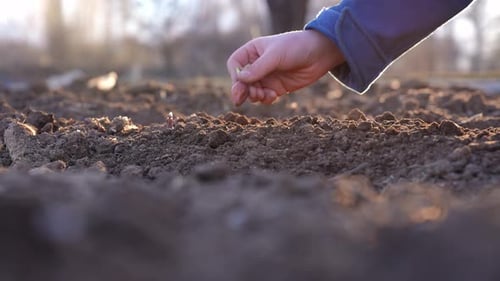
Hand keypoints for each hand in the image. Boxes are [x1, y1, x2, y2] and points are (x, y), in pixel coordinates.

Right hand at [227, 30, 344, 105]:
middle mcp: (258, 65)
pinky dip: (265, 99)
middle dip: (243, 90)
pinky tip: (273, 96)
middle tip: (241, 99)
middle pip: (241, 81)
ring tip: (264, 95)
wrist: (320, 54)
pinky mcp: (277, 88)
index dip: (235, 74)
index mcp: (253, 51)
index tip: (241, 82)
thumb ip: (258, 68)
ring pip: (252, 91)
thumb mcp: (276, 55)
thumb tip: (240, 80)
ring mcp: (267, 77)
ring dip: (255, 96)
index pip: (235, 64)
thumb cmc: (296, 47)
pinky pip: (265, 97)